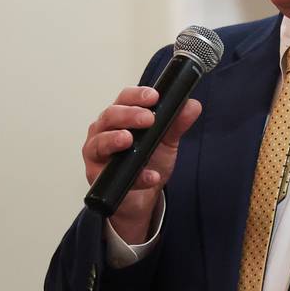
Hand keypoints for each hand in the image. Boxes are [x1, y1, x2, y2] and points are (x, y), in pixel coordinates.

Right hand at [82, 86, 201, 243]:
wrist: (143, 195)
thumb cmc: (148, 161)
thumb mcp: (166, 140)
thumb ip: (177, 123)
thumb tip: (192, 105)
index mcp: (121, 117)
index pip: (124, 98)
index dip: (137, 95)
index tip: (154, 97)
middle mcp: (103, 131)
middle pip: (110, 116)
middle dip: (129, 115)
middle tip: (148, 119)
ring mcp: (96, 154)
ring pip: (99, 142)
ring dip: (114, 140)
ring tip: (129, 140)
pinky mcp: (97, 177)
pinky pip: (112, 176)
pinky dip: (135, 176)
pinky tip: (151, 176)